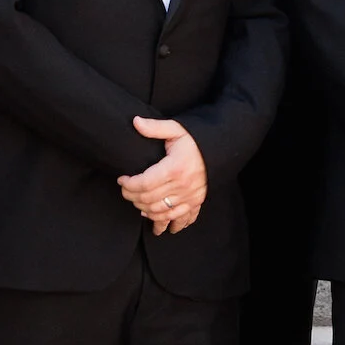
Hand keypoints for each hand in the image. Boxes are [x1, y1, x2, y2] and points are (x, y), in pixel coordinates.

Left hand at [124, 119, 208, 234]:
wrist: (222, 149)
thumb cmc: (196, 139)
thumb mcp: (176, 129)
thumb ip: (155, 127)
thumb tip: (135, 121)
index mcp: (174, 168)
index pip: (144, 183)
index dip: (129, 185)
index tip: (122, 180)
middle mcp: (182, 186)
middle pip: (149, 199)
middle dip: (132, 197)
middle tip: (126, 191)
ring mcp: (190, 196)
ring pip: (161, 212)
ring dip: (146, 211)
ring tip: (137, 205)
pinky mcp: (197, 202)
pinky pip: (180, 218)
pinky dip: (167, 223)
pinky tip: (158, 222)